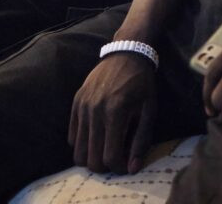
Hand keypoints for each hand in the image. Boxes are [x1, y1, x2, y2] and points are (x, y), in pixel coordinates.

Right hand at [68, 54, 156, 173]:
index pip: (110, 157)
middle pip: (91, 159)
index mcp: (115, 112)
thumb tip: (132, 169)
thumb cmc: (141, 83)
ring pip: (78, 152)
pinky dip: (83, 143)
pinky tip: (97, 135)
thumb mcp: (149, 110)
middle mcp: (95, 110)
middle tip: (116, 158)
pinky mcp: (76, 102)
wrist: (127, 53)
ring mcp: (82, 106)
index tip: (127, 165)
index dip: (120, 168)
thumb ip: (141, 140)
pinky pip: (72, 136)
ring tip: (105, 149)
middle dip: (105, 167)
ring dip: (91, 157)